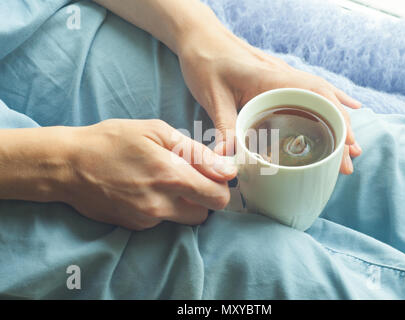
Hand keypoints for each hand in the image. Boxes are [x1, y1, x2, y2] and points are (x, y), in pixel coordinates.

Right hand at [63, 119, 235, 229]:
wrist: (69, 165)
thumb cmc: (112, 141)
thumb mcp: (156, 131)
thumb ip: (196, 152)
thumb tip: (227, 169)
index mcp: (171, 175)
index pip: (218, 197)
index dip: (222, 185)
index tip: (215, 173)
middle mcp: (162, 203)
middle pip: (206, 212)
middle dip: (206, 196)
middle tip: (191, 176)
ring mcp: (148, 218)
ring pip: (186, 218)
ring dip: (187, 203)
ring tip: (167, 181)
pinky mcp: (136, 226)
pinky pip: (164, 221)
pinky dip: (164, 208)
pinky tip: (146, 189)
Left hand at [177, 27, 361, 173]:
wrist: (199, 38)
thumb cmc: (205, 61)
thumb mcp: (213, 97)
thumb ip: (225, 128)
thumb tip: (230, 163)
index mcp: (272, 78)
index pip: (316, 98)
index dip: (336, 121)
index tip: (347, 146)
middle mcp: (284, 76)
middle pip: (324, 102)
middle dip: (342, 131)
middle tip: (349, 161)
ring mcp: (283, 77)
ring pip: (320, 98)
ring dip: (338, 120)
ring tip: (351, 147)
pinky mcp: (277, 80)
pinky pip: (309, 91)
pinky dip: (329, 101)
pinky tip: (346, 107)